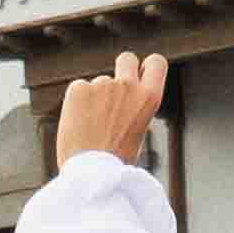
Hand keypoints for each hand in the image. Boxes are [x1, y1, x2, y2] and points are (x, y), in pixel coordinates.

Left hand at [55, 51, 168, 171]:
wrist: (92, 173)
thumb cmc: (115, 160)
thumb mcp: (137, 130)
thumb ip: (133, 106)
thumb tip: (121, 97)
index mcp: (149, 98)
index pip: (157, 62)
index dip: (147, 67)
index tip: (140, 75)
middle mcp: (129, 85)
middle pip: (127, 58)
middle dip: (121, 68)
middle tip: (111, 93)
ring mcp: (103, 85)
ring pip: (98, 84)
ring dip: (94, 99)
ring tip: (91, 128)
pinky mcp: (78, 89)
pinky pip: (78, 89)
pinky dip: (76, 104)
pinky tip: (77, 125)